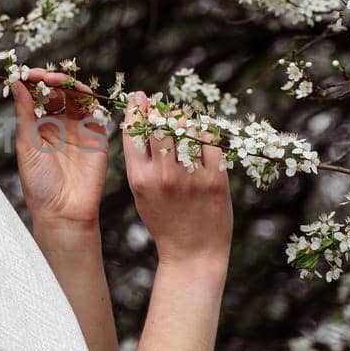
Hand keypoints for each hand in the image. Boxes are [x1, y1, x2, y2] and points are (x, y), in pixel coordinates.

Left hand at [11, 70, 107, 230]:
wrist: (63, 211)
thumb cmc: (39, 183)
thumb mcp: (26, 145)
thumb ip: (24, 113)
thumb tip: (16, 83)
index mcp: (39, 126)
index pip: (38, 96)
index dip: (33, 82)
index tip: (24, 74)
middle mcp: (60, 124)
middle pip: (58, 92)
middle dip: (50, 80)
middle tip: (41, 75)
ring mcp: (79, 128)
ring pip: (76, 97)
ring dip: (67, 84)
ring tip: (55, 80)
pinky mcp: (97, 135)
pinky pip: (94, 110)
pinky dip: (86, 96)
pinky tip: (75, 91)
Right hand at [122, 90, 232, 265]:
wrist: (192, 253)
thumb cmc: (165, 221)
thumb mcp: (142, 194)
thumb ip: (141, 163)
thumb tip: (145, 122)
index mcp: (139, 179)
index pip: (134, 132)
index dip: (137, 109)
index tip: (140, 97)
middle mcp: (163, 176)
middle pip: (159, 125)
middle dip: (160, 110)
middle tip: (163, 106)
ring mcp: (191, 178)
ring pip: (186, 129)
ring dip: (183, 119)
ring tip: (182, 119)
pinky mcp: (216, 181)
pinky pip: (211, 142)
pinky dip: (206, 132)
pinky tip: (201, 132)